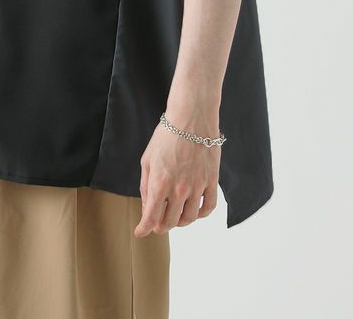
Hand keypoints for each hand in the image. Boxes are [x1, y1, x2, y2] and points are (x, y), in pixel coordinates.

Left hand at [134, 106, 220, 236]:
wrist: (190, 119)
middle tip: (157, 224)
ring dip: (180, 222)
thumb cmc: (166, 136)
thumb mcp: (148, 160)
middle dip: (161, 226)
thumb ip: (146, 186)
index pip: (151, 217)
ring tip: (175, 217)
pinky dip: (201, 214)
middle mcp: (179, 190)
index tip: (140, 232)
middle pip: (170, 222)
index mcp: (159, 184)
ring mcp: (197, 187)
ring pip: (190, 219)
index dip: (144, 228)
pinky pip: (208, 207)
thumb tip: (148, 207)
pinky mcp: (211, 182)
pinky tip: (194, 211)